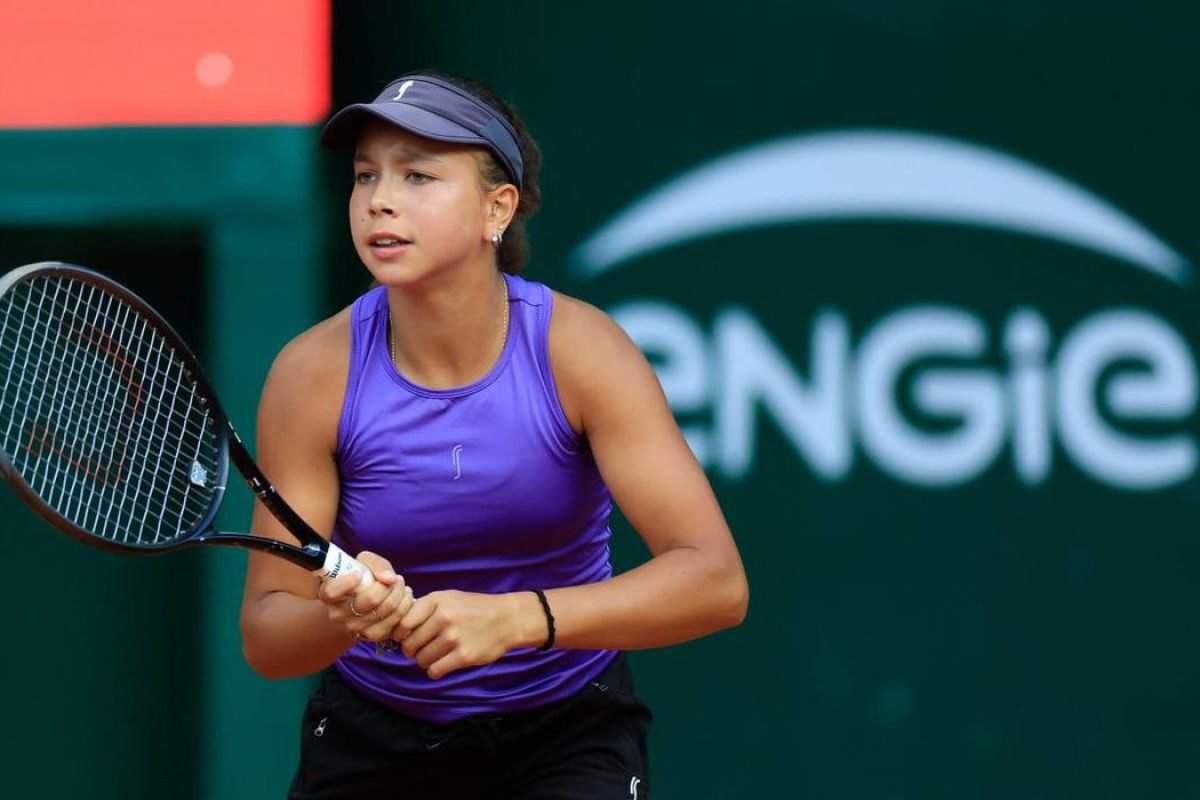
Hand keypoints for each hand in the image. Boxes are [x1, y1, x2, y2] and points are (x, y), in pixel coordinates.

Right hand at [318, 551, 414, 644]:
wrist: (363, 603)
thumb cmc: (362, 578)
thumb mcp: (364, 563)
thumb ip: (375, 564)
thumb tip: (389, 578)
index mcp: (328, 594)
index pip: (331, 592)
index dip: (346, 583)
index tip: (358, 574)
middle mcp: (338, 614)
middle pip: (370, 599)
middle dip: (389, 585)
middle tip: (395, 578)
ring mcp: (355, 628)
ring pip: (387, 609)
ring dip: (400, 593)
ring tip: (400, 585)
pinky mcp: (372, 636)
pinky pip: (396, 620)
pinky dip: (405, 606)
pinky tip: (403, 598)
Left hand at [395, 590, 529, 679]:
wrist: (507, 619)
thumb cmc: (474, 609)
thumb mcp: (449, 597)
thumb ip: (425, 608)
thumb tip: (397, 628)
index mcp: (437, 601)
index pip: (403, 622)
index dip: (400, 634)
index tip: (406, 637)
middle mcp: (444, 617)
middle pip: (410, 644)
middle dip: (411, 650)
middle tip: (419, 650)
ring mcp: (454, 637)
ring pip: (421, 659)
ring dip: (424, 661)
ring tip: (434, 655)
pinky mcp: (463, 656)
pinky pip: (435, 670)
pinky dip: (435, 670)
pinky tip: (442, 664)